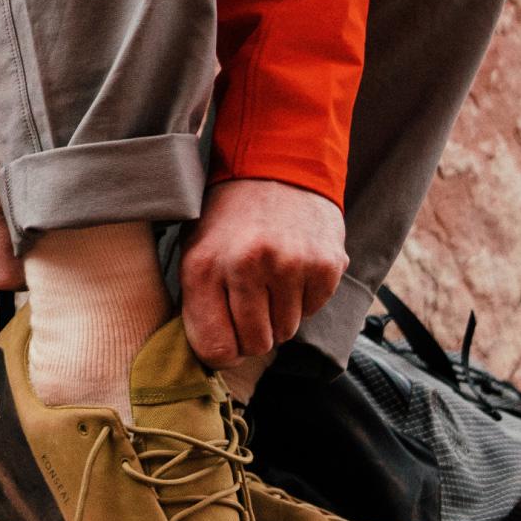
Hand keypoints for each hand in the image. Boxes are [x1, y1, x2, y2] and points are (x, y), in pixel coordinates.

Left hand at [179, 179, 348, 368]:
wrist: (277, 164)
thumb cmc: (229, 218)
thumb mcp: (196, 251)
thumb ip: (200, 303)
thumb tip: (216, 356)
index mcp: (203, 266)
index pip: (215, 349)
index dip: (223, 352)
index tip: (228, 338)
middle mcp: (245, 265)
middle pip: (255, 345)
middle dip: (254, 334)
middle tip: (252, 306)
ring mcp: (288, 265)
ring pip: (286, 331)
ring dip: (279, 315)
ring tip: (271, 279)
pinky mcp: (324, 264)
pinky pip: (312, 310)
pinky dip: (304, 298)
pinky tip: (293, 267)